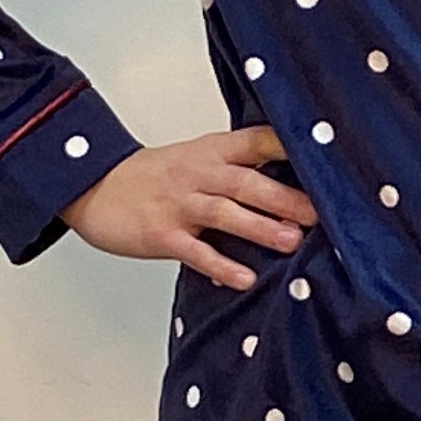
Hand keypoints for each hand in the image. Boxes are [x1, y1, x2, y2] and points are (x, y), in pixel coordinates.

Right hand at [62, 123, 316, 291]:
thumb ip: (238, 168)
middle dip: (286, 198)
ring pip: (225, 213)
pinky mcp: (162, 234)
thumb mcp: (196, 159)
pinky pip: (195, 251)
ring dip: (261, 228)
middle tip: (322, 214)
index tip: (327, 160)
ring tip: (292, 242)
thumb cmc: (154, 177)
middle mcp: (199, 174)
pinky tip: (244, 278)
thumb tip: (293, 185)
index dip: (291, 147)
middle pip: (247, 182)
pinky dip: (221, 265)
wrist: (93, 185)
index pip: (258, 142)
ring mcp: (179, 204)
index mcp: (212, 152)